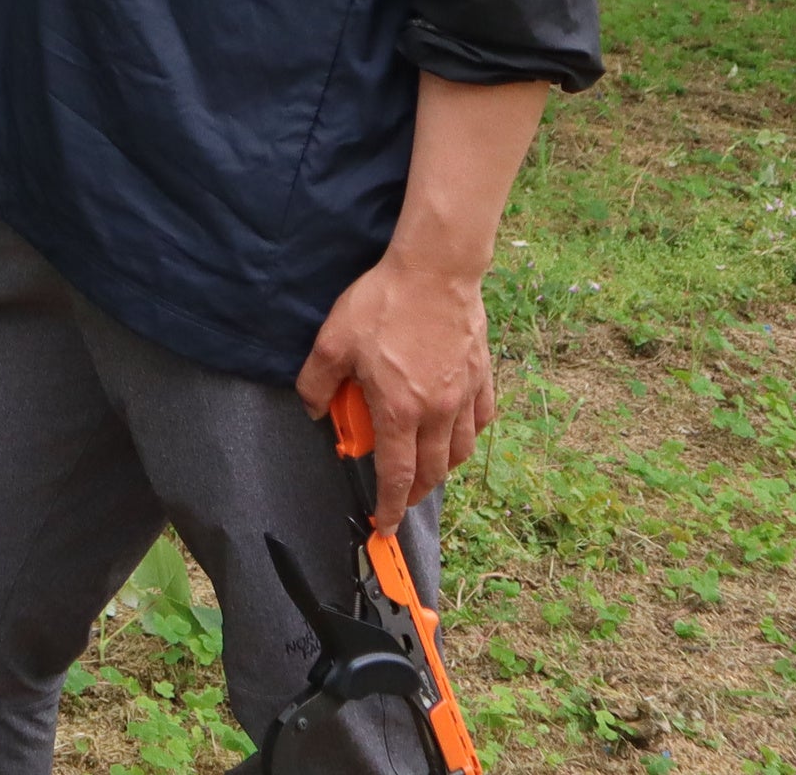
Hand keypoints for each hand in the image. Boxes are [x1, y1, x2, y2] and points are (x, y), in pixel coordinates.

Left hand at [292, 252, 496, 529]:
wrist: (435, 269)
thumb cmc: (383, 303)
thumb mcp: (332, 341)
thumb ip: (317, 382)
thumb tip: (313, 409)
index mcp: (399, 411)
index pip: (396, 476)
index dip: (390, 507)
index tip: (385, 526)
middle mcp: (437, 412)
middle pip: (433, 472)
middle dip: (416, 493)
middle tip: (400, 497)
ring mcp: (464, 395)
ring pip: (461, 451)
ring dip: (443, 468)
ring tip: (426, 465)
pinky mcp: (481, 375)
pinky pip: (481, 420)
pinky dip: (469, 434)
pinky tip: (458, 430)